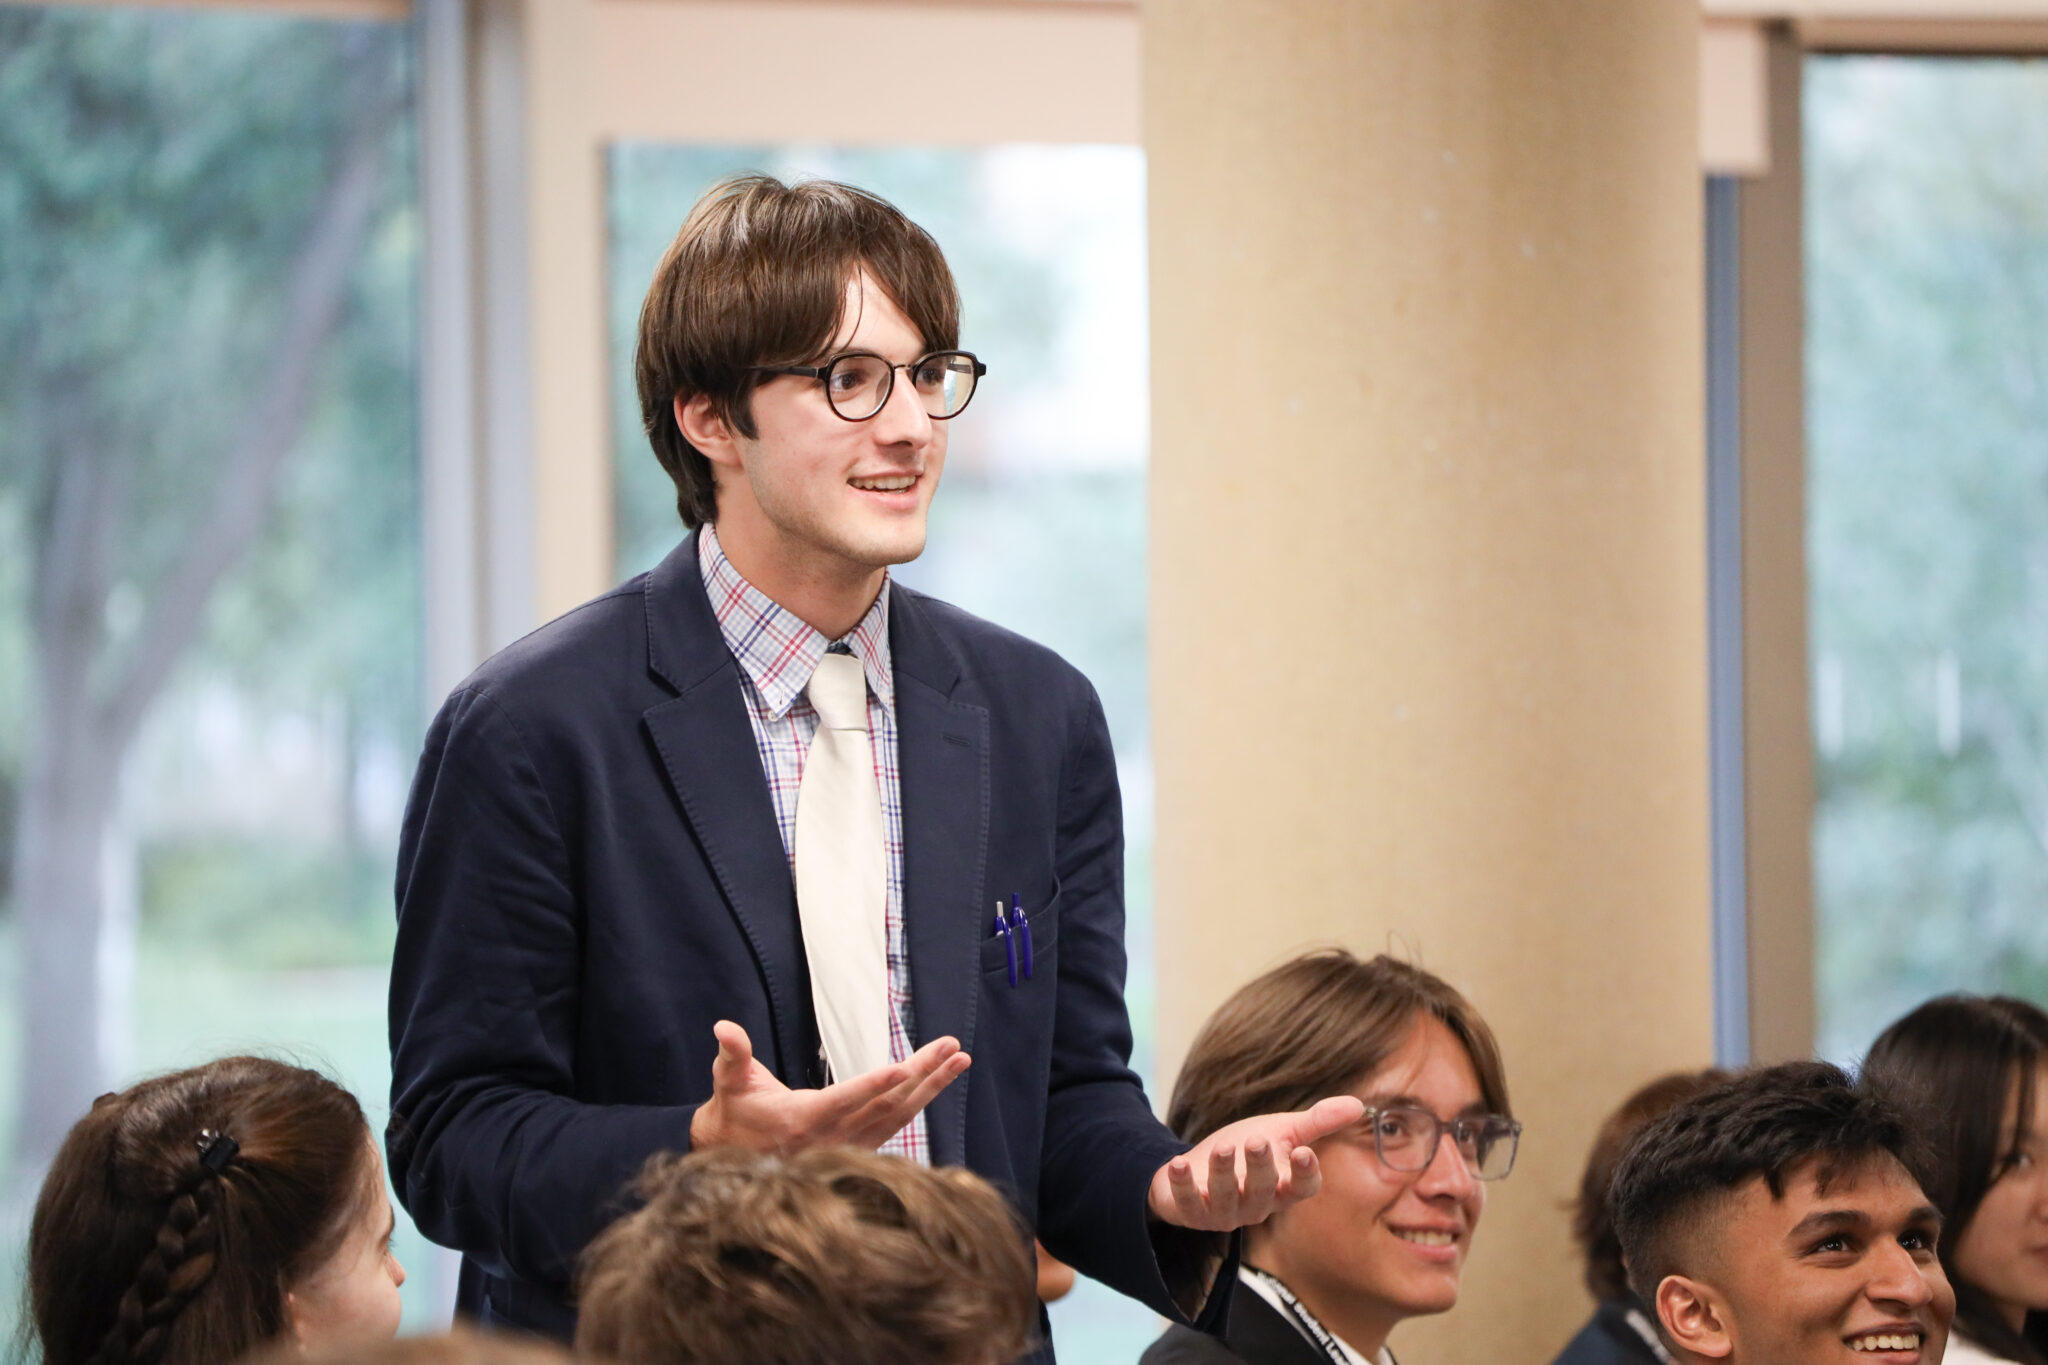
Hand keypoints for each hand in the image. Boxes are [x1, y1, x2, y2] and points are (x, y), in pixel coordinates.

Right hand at [687, 1020, 969, 1154]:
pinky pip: (896, 1126)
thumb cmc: (735, 1110)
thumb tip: (723, 1027)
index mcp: (801, 1119)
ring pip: (898, 1116)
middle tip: (952, 1047)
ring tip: (959, 1059)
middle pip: (884, 1104)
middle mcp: (831, 1138)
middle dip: (922, 1074)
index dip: (874, 1084)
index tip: (905, 1067)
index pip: (845, 1099)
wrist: (734, 1156)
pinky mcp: (856, 1149)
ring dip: (932, 1086)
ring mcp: (847, 1147)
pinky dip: (920, 1103)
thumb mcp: (729, 1079)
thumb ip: (732, 1052)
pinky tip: (939, 1082)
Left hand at [1147, 1095, 1366, 1230]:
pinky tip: (1178, 1164)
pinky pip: (1187, 1204)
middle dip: (1260, 1168)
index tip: (1305, 1153)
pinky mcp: (1190, 1212)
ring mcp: (1222, 1212)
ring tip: (1222, 1148)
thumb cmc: (1245, 1150)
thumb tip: (1358, 1104)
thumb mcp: (1280, 1132)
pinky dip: (1183, 1185)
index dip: (1305, 1175)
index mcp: (1282, 1187)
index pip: (1301, 1189)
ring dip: (1224, 1173)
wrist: (1197, 1166)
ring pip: (1227, 1199)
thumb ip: (1315, 1123)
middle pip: (1263, 1192)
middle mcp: (1255, 1205)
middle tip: (1257, 1140)